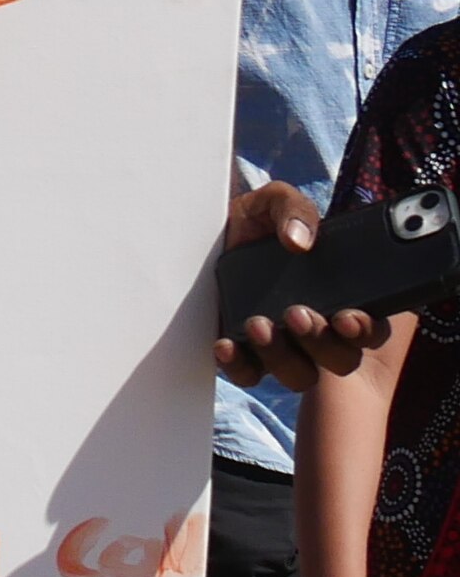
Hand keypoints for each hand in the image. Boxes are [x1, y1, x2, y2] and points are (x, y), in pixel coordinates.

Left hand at [215, 181, 387, 389]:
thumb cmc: (255, 219)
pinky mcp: (246, 352)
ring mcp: (284, 344)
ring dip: (283, 357)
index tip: (348, 317)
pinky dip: (239, 366)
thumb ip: (294, 209)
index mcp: (341, 296)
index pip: (369, 328)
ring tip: (259, 325)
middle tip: (297, 314)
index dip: (364, 330)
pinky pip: (249, 374)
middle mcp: (318, 328)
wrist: (207, 231)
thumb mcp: (275, 202)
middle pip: (339, 359)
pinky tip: (225, 345)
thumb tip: (300, 240)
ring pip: (299, 374)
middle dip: (322, 343)